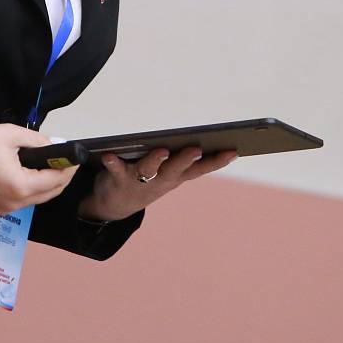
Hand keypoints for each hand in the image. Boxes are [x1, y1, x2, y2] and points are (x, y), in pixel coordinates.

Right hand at [0, 124, 77, 215]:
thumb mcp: (10, 134)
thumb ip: (37, 141)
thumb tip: (55, 146)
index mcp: (19, 186)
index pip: (55, 181)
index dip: (68, 169)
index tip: (75, 157)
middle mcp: (14, 204)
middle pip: (49, 194)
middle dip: (60, 178)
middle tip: (64, 161)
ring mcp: (3, 210)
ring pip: (36, 200)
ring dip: (46, 185)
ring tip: (48, 165)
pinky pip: (21, 202)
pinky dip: (30, 190)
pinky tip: (29, 174)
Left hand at [77, 147, 236, 221]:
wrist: (114, 205)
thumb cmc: (147, 180)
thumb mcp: (168, 172)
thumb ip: (183, 158)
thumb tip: (203, 137)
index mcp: (175, 176)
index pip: (200, 168)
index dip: (216, 161)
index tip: (234, 150)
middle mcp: (160, 179)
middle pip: (175, 169)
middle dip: (186, 159)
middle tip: (196, 148)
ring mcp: (139, 180)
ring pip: (149, 169)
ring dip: (155, 160)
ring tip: (161, 150)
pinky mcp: (117, 177)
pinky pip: (115, 169)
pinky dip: (112, 162)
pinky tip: (108, 154)